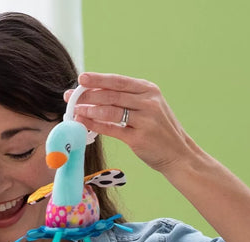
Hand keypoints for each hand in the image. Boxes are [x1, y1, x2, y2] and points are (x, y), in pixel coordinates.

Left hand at [67, 72, 194, 174]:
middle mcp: (148, 102)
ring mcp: (145, 120)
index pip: (118, 81)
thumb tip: (96, 95)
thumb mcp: (148, 108)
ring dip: (90, 110)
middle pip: (112, 95)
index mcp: (149, 90)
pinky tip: (84, 124)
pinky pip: (112, 129)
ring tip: (75, 110)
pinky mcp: (139, 138)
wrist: (178, 153)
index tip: (81, 79)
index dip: (98, 79)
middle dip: (88, 95)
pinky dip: (96, 126)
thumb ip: (126, 100)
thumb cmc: (158, 130)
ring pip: (111, 111)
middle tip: (71, 97)